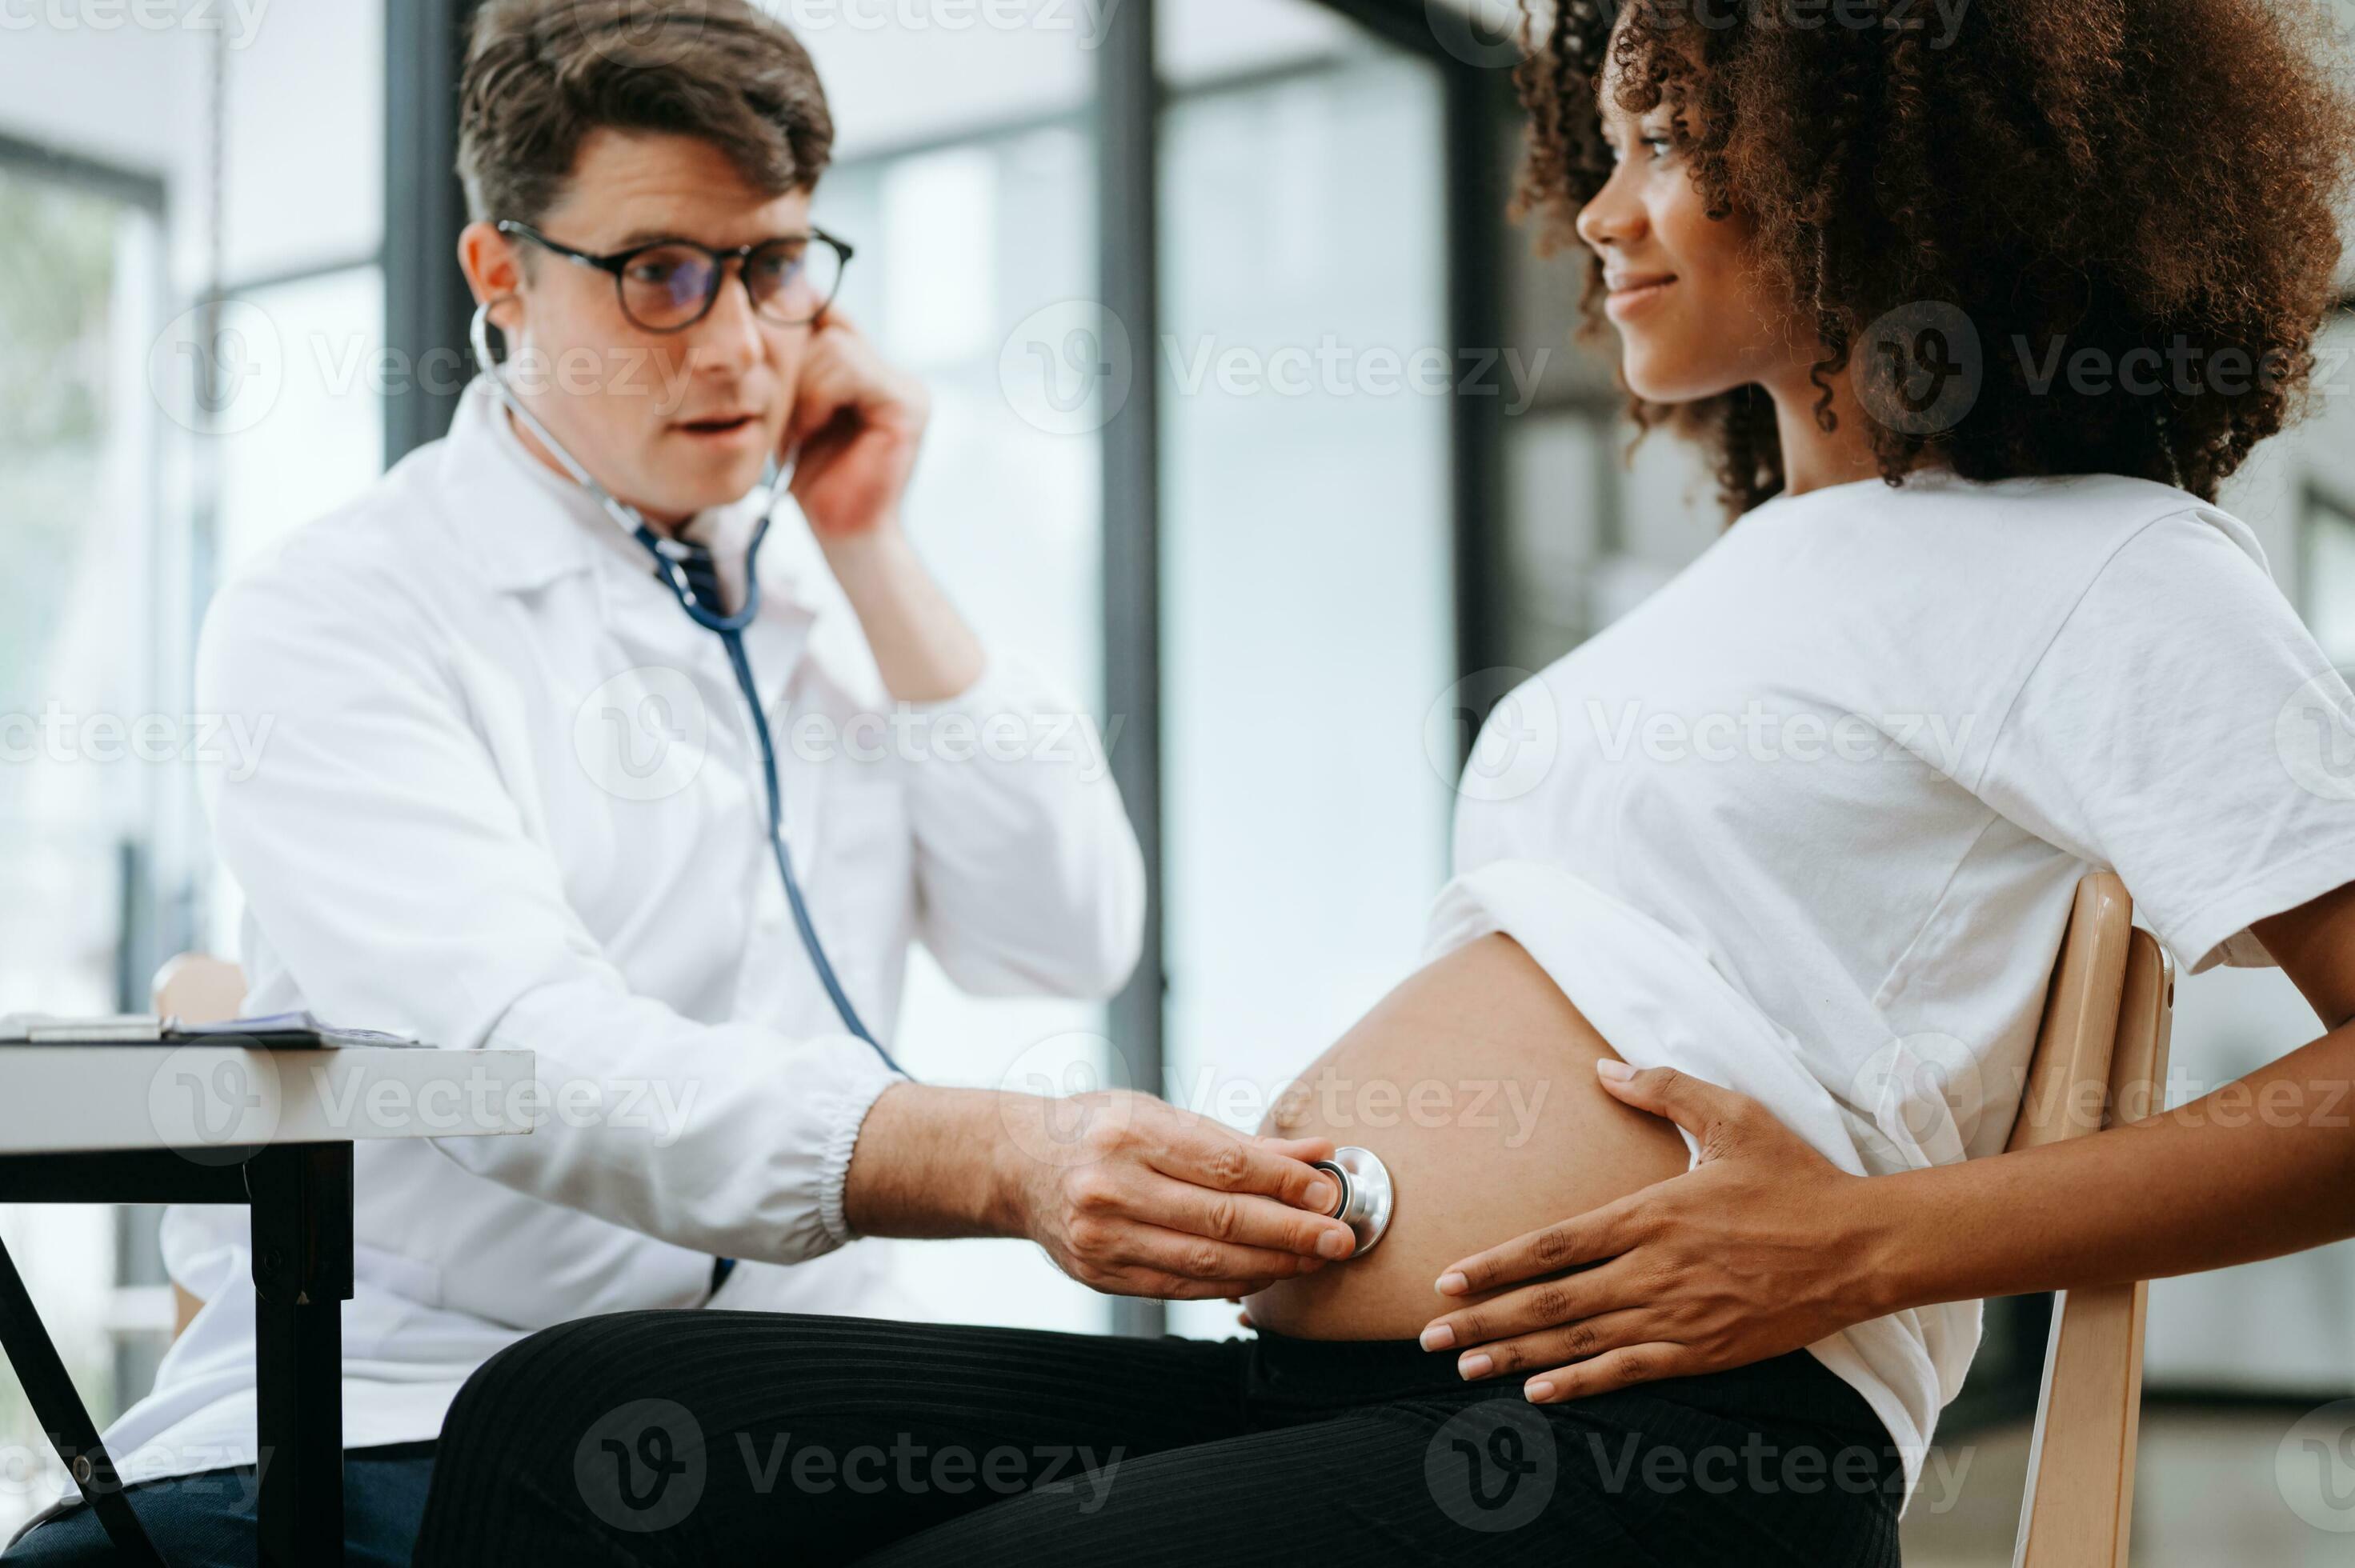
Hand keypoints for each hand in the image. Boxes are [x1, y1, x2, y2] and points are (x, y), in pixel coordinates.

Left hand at [782, 306, 928, 541]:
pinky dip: (818, 398)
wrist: (844, 537)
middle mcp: (896, 374)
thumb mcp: (795, 412)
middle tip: (785, 420)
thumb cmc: (814, 481)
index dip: (793, 331)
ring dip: (802, 388)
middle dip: (793, 369)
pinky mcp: (908, 405)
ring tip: (800, 432)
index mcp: (873, 371)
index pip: (829, 318)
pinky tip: (813, 431)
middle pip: (828, 328)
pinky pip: (849, 369)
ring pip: (835, 347)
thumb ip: (799, 367)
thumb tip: (776, 302)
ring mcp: (907, 388)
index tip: (765, 358)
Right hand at [998, 1090, 1356, 1299]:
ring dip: (1270, 1263)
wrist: (1017, 1165)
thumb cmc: (1099, 1129)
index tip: (1329, 1192)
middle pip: (1221, 1218)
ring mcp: (1101, 1237)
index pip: (1226, 1164)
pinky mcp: (1099, 1274)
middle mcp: (1111, 1186)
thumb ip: (1240, 1140)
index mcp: (1131, 1132)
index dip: (1285, 1183)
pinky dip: (1229, 1283)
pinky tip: (1263, 1274)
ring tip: (1312, 1259)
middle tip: (1339, 1237)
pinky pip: (1180, 1286)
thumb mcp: (1161, 1114)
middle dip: (1291, 1231)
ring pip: (1205, 1261)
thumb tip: (1317, 1153)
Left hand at [1417, 1063, 1886, 1402]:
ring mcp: (1679, 1314)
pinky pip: (1630, 1371)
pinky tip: (1540, 1394)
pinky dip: (1580, 1384)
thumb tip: (1604, 1068)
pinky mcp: (1706, 1349)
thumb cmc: (1796, 1177)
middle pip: (1551, 1301)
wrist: (1864, 1245)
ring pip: (1580, 1341)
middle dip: (1484, 1321)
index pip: (1554, 1244)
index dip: (1495, 1264)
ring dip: (1517, 1357)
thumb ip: (1663, 1089)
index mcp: (1652, 1213)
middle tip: (1431, 1336)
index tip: (1448, 1278)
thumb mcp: (1731, 1115)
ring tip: (1465, 1369)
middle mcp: (1654, 1270)